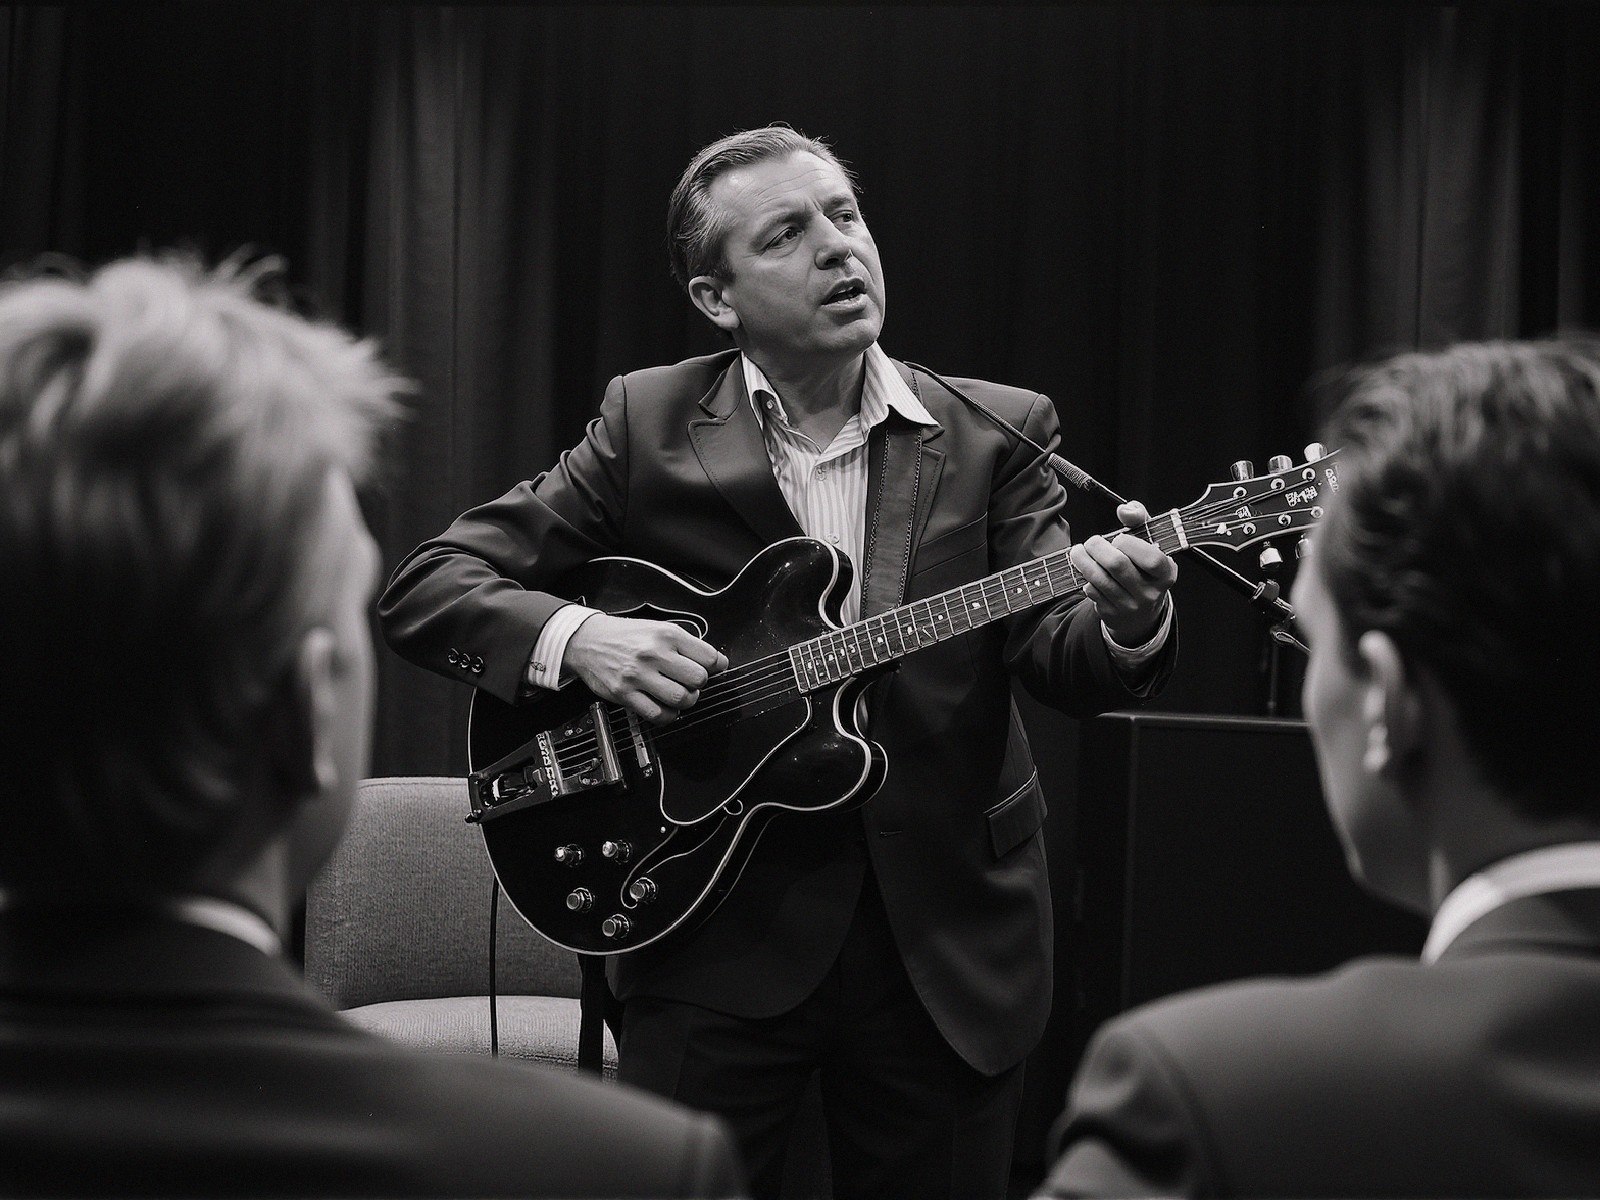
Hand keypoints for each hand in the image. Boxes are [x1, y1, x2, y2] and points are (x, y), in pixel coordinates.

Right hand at [563, 613, 727, 724]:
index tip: (711, 670)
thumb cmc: (625, 636)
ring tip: (680, 696)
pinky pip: (657, 714)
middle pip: (698, 679)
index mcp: (666, 635)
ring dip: (686, 701)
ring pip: (680, 698)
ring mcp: (638, 675)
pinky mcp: (625, 694)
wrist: (587, 641)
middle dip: (699, 685)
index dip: (714, 667)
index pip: (708, 657)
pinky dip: (668, 715)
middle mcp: (653, 653)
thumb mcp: (659, 628)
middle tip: (691, 683)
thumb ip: (687, 645)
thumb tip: (716, 663)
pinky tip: (665, 707)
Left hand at [1069, 501, 1177, 646]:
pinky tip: (1086, 571)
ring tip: (1078, 552)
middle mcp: (1150, 593)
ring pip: (1100, 579)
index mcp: (1165, 574)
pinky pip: (1092, 591)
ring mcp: (1130, 606)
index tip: (1118, 538)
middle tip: (1091, 542)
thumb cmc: (1142, 568)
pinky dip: (1085, 578)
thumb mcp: (1149, 543)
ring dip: (1083, 561)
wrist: (1139, 612)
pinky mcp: (1111, 614)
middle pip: (1118, 565)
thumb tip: (1125, 510)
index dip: (1130, 544)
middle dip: (1097, 547)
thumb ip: (1140, 520)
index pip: (1152, 559)